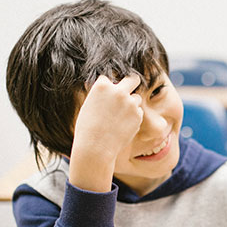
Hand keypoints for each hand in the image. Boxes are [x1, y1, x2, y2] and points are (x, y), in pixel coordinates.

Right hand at [68, 74, 142, 191]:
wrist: (96, 148)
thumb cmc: (87, 129)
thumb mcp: (89, 106)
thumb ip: (101, 95)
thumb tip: (108, 88)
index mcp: (102, 86)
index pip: (109, 79)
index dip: (108, 87)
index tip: (107, 95)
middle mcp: (118, 91)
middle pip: (132, 78)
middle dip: (131, 83)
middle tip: (130, 90)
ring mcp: (130, 102)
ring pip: (136, 98)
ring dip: (131, 105)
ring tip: (118, 119)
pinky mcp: (138, 115)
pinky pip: (138, 112)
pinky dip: (133, 118)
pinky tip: (122, 127)